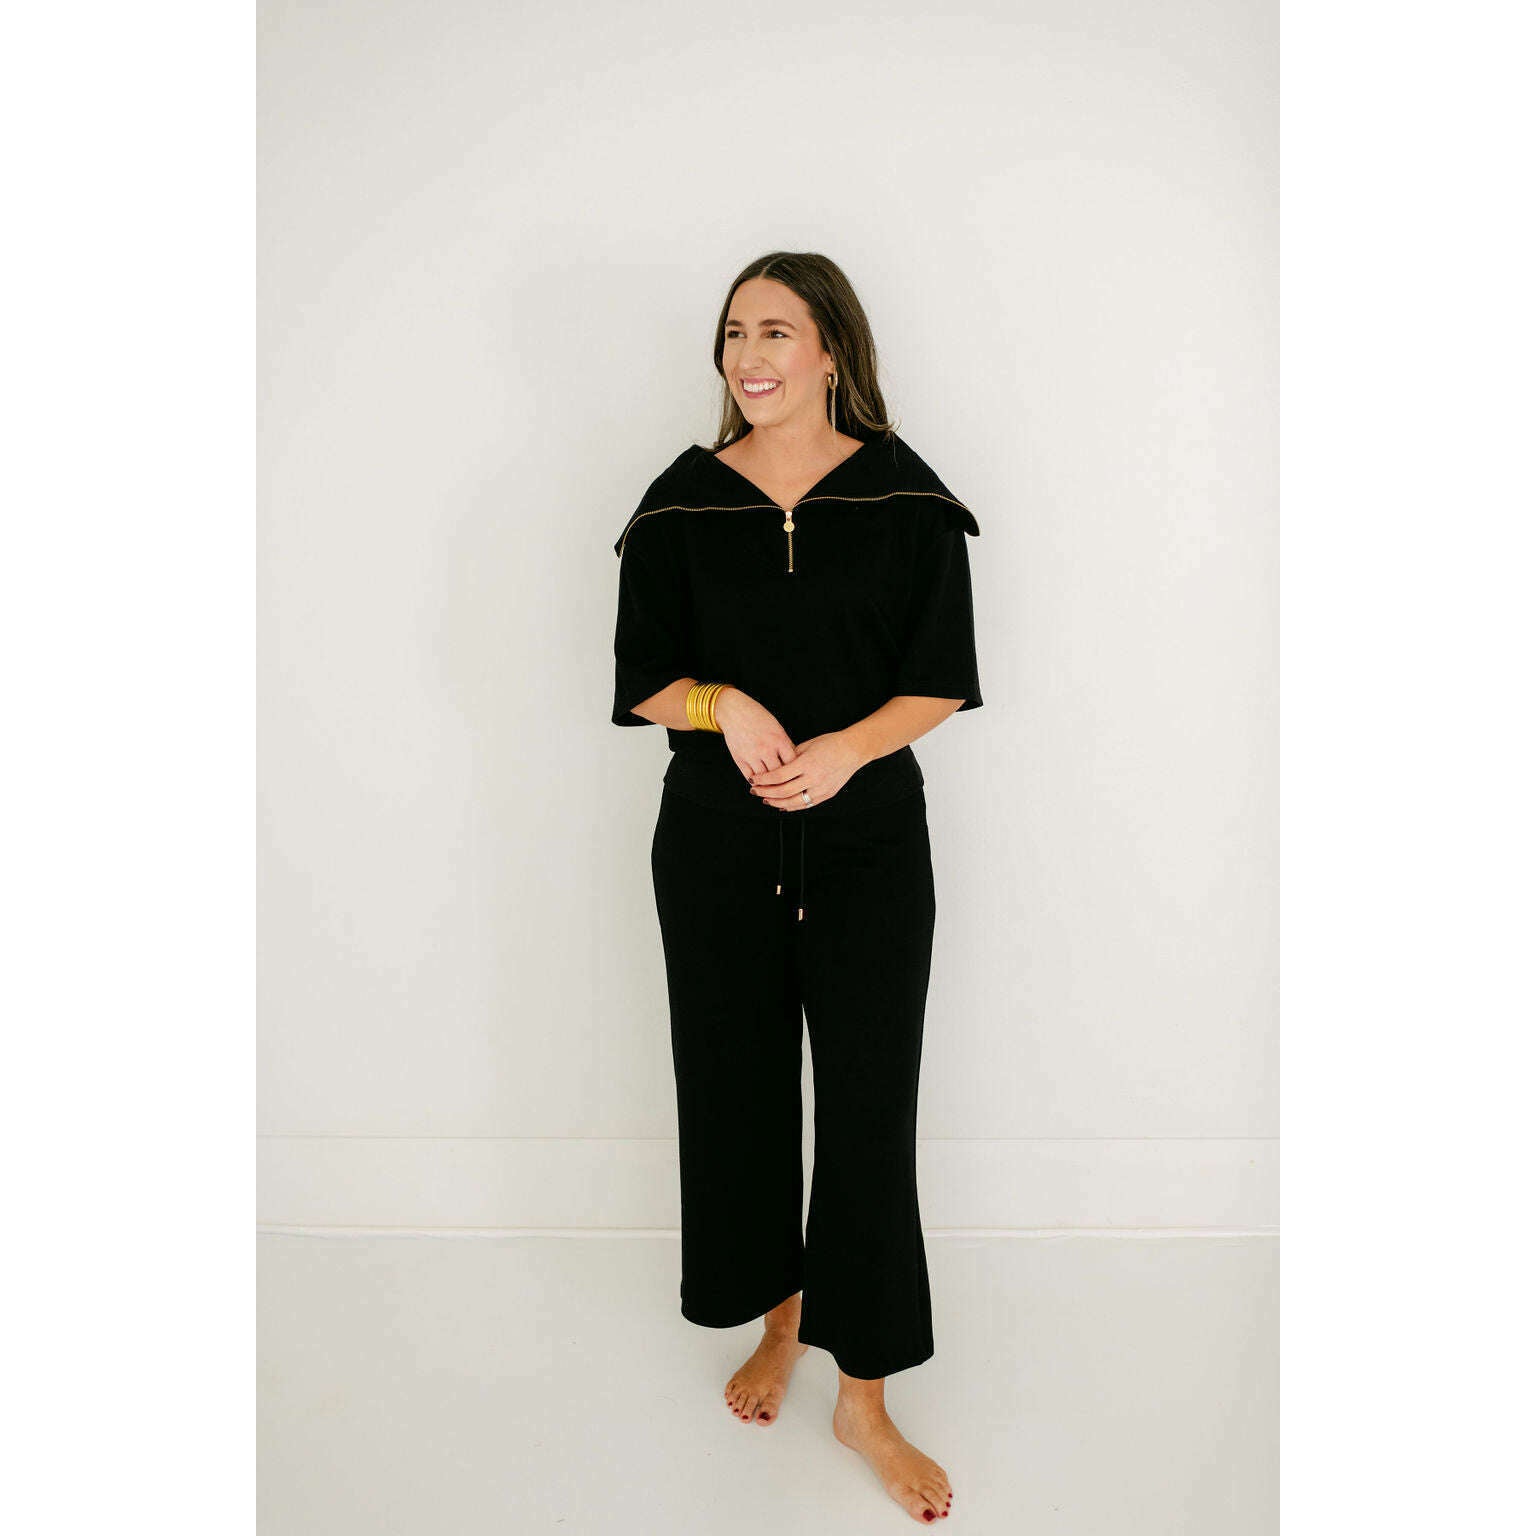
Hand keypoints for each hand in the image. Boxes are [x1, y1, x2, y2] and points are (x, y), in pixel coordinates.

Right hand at [714, 687, 799, 779]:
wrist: (734, 711)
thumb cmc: (758, 717)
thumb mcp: (776, 727)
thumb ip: (785, 744)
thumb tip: (794, 762)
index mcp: (779, 739)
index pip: (792, 763)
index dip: (795, 770)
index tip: (797, 775)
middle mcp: (766, 749)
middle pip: (779, 774)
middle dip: (783, 781)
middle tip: (787, 786)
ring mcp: (751, 755)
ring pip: (764, 779)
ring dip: (769, 784)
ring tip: (773, 787)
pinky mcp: (739, 759)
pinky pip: (750, 777)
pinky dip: (756, 782)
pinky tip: (760, 783)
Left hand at [747, 732, 864, 811]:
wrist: (853, 750)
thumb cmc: (831, 743)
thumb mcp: (808, 745)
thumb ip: (790, 756)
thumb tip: (774, 765)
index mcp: (807, 763)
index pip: (778, 775)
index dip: (763, 779)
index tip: (753, 779)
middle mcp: (814, 778)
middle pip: (783, 791)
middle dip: (765, 792)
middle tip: (754, 791)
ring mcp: (821, 788)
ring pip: (794, 802)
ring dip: (777, 802)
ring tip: (766, 799)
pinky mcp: (826, 794)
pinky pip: (806, 805)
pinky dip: (792, 806)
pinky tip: (782, 805)